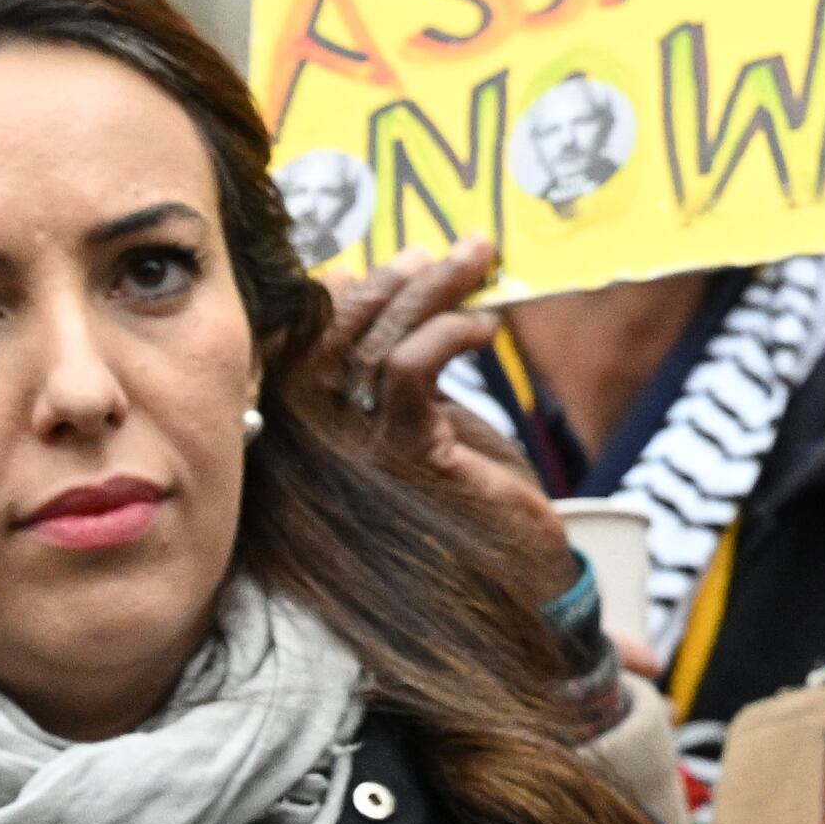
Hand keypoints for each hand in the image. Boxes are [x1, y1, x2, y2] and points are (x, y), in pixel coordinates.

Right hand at [310, 235, 574, 600]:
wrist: (523, 574)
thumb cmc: (472, 495)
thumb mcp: (423, 414)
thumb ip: (387, 361)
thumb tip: (358, 278)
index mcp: (317, 436)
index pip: (301, 348)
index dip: (338, 298)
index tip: (391, 263)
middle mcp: (319, 447)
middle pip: (333, 337)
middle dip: (390, 280)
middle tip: (445, 249)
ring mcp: (355, 454)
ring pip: (373, 343)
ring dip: (429, 288)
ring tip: (477, 260)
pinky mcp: (405, 457)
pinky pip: (407, 371)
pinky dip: (445, 333)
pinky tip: (484, 329)